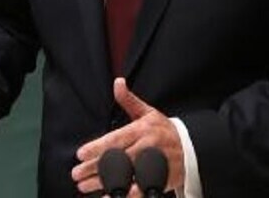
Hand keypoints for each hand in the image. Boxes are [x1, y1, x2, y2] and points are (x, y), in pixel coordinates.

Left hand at [71, 78, 184, 195]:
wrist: (193, 148)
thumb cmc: (164, 130)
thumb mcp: (149, 113)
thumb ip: (129, 101)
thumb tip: (117, 82)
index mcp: (143, 130)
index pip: (116, 139)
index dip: (97, 147)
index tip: (80, 153)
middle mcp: (147, 147)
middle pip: (117, 160)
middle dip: (94, 168)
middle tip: (76, 173)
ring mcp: (153, 165)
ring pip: (125, 176)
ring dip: (103, 183)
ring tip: (84, 186)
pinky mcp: (159, 180)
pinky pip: (139, 190)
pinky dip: (124, 194)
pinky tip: (109, 196)